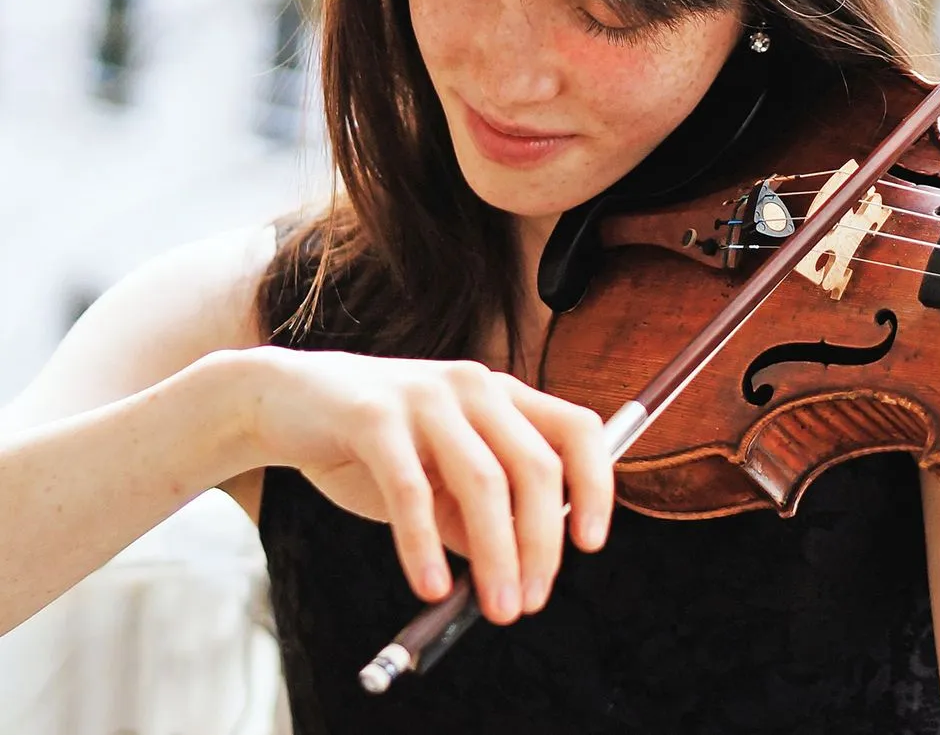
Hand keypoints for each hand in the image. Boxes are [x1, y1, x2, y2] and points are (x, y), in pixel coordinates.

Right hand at [242, 346, 612, 623]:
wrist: (284, 402)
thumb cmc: (373, 444)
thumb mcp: (439, 478)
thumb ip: (477, 514)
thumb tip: (520, 570)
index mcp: (503, 395)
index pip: (578, 430)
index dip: (597, 486)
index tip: (593, 545)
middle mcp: (476, 386)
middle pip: (537, 467)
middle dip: (543, 544)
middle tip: (530, 602)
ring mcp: (428, 396)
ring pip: (485, 481)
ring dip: (497, 554)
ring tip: (496, 609)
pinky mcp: (375, 416)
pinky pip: (412, 491)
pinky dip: (426, 546)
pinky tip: (433, 586)